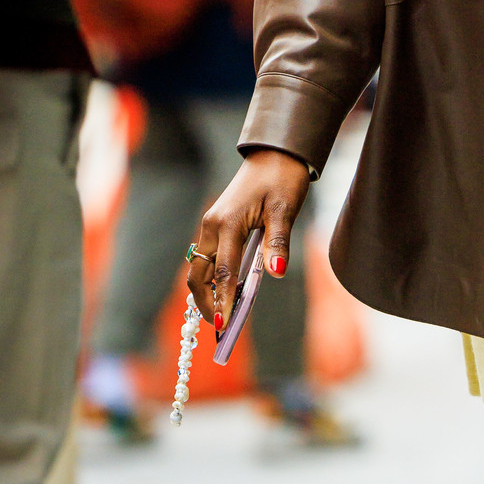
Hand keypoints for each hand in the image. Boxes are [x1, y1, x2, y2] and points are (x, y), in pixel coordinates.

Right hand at [187, 150, 311, 332]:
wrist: (274, 155)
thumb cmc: (282, 180)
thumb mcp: (285, 210)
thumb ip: (278, 243)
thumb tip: (275, 274)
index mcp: (227, 223)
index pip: (223, 272)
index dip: (224, 300)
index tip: (226, 325)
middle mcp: (211, 226)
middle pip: (199, 274)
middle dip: (207, 302)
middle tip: (222, 327)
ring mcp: (210, 226)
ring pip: (199, 267)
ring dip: (207, 292)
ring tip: (222, 315)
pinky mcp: (215, 226)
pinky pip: (207, 258)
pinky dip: (212, 278)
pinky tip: (225, 292)